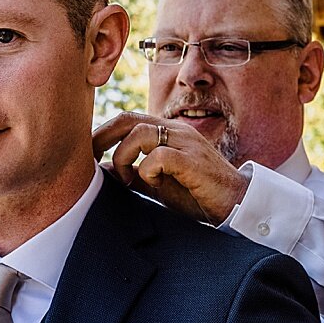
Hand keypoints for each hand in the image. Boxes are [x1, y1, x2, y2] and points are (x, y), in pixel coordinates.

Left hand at [92, 112, 248, 224]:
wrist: (234, 204)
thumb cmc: (196, 194)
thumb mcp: (157, 183)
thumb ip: (133, 175)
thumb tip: (101, 171)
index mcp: (166, 132)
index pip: (126, 119)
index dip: (102, 133)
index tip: (88, 153)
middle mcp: (175, 130)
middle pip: (128, 118)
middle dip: (102, 137)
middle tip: (91, 159)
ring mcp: (185, 143)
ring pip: (140, 133)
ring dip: (124, 157)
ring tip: (129, 180)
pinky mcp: (192, 161)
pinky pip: (159, 156)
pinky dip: (147, 170)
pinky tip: (153, 183)